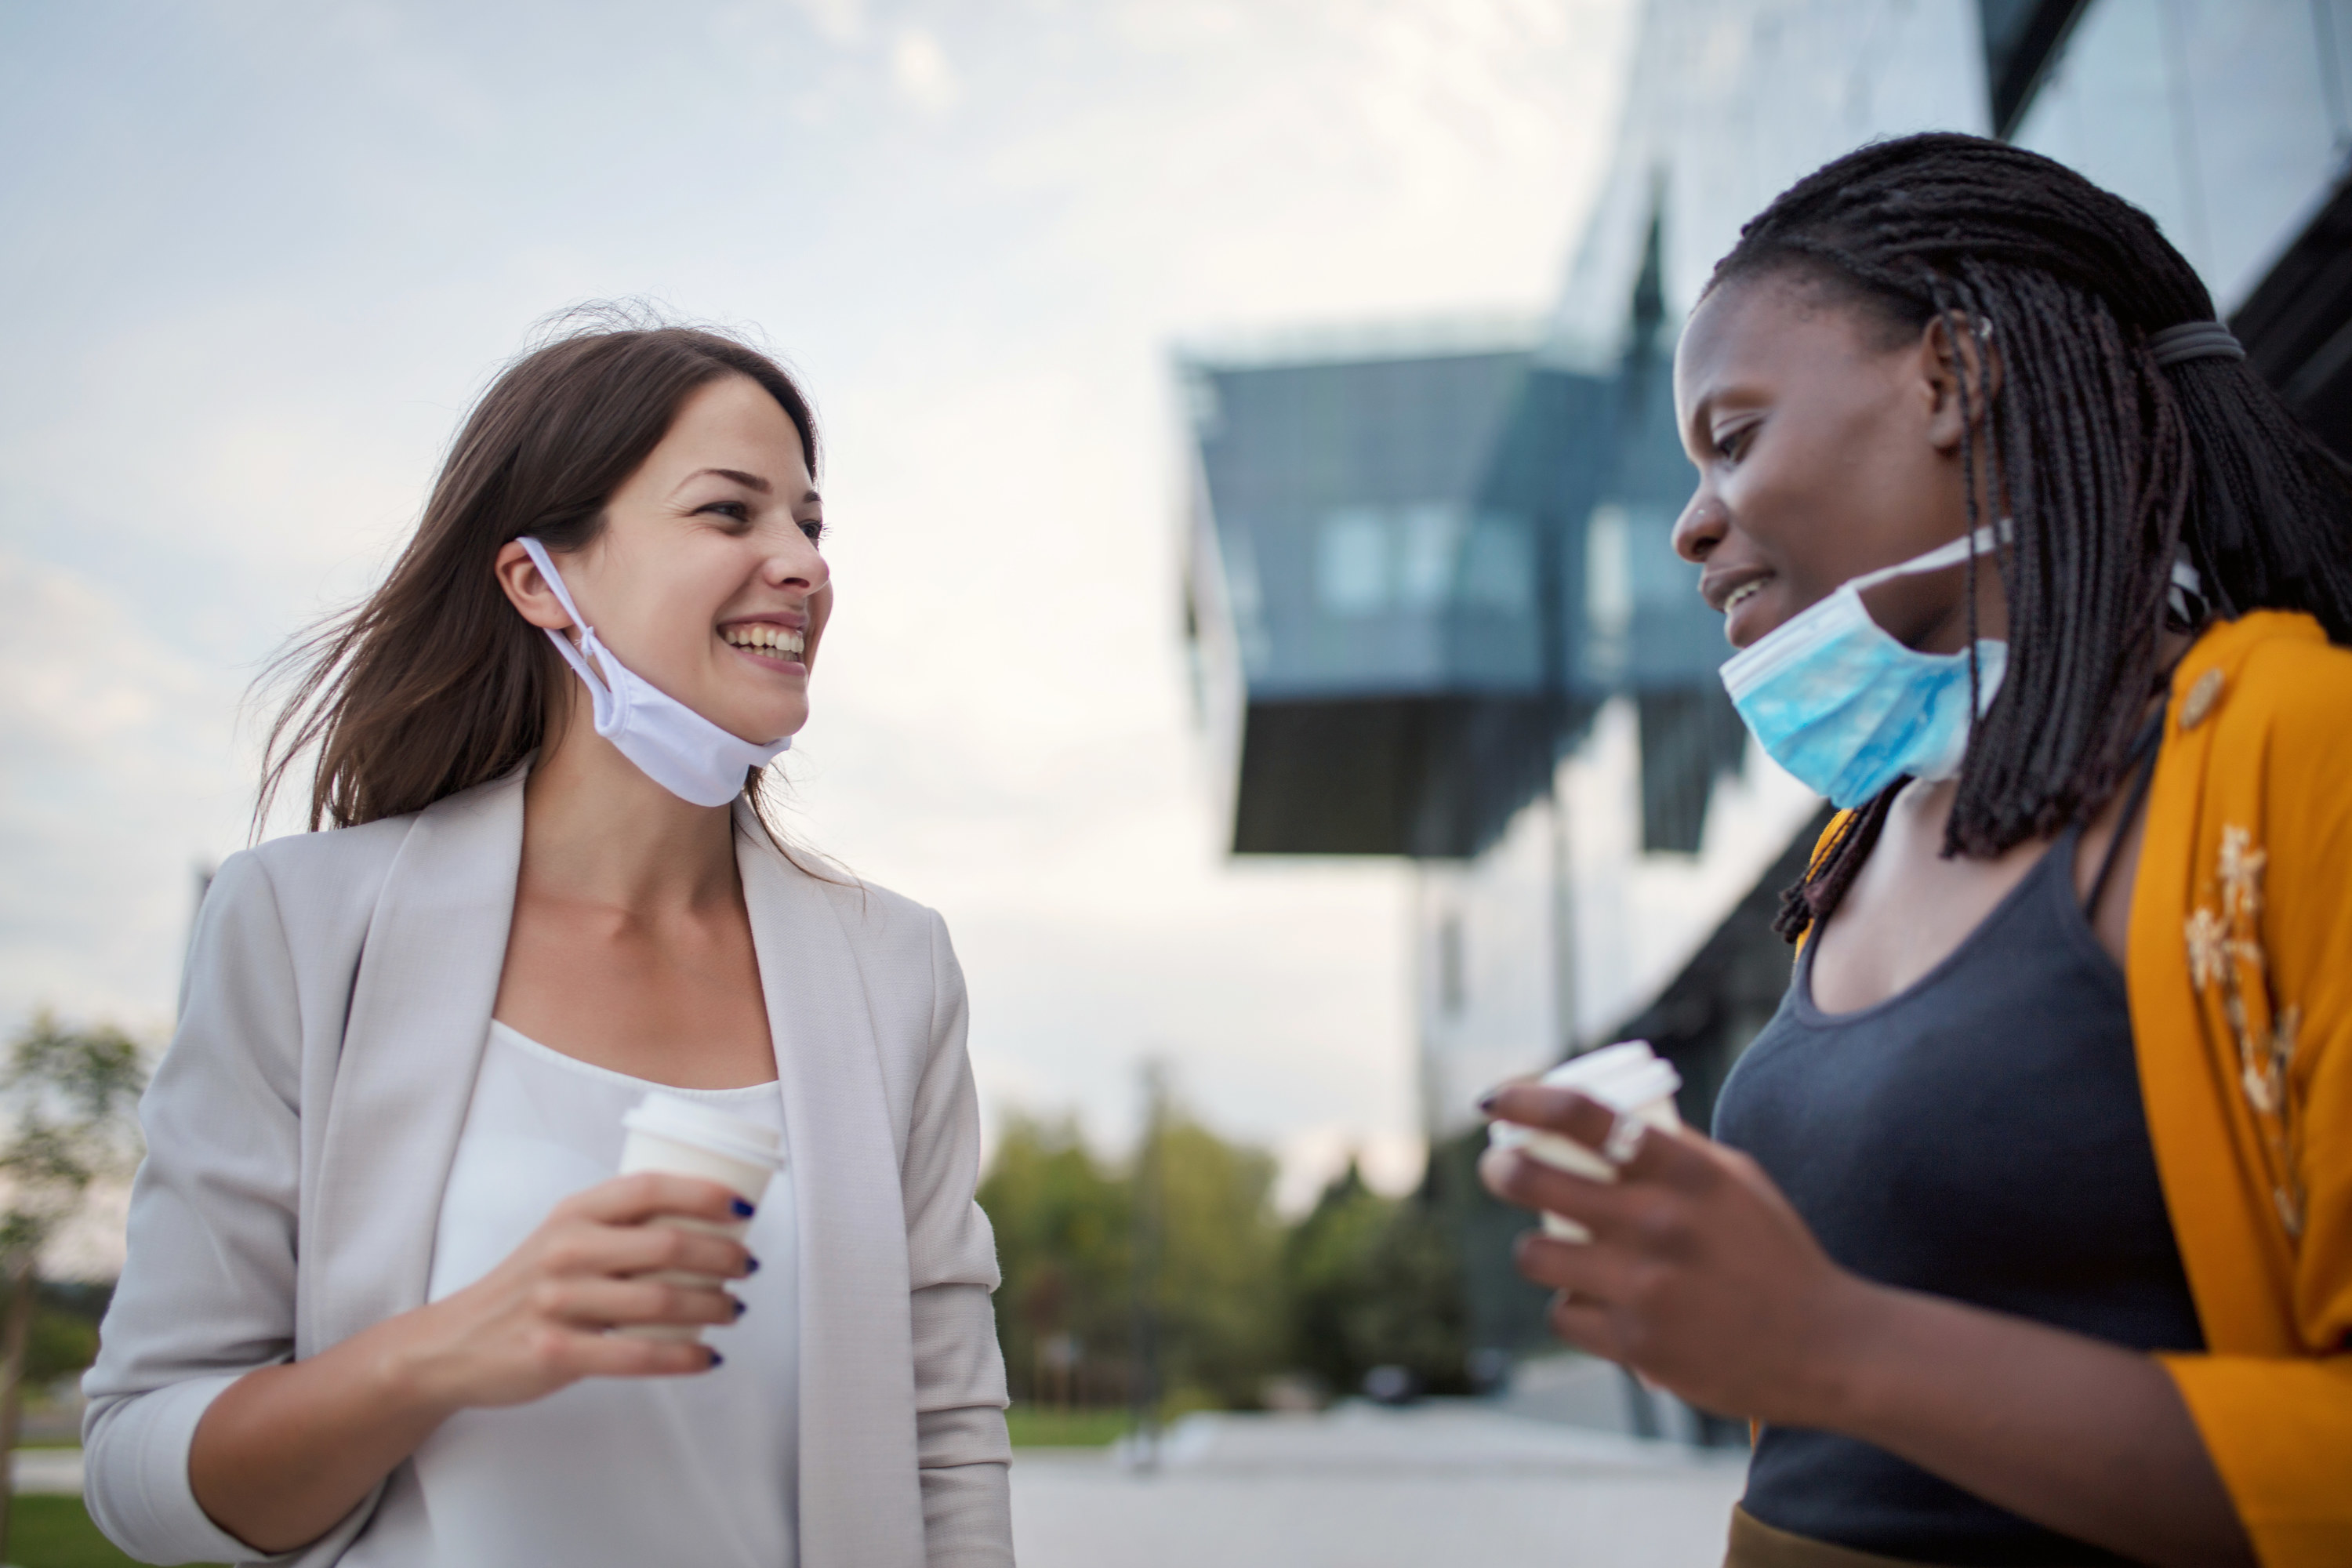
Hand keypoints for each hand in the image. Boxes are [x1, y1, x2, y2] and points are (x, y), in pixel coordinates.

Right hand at [383, 1172, 754, 1414]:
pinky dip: (683, 1358)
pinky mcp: (556, 1353)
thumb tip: (705, 1221)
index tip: (743, 1210)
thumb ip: (618, 1225)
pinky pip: (637, 1355)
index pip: (648, 1189)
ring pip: (661, 1301)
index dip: (704, 1194)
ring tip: (734, 1310)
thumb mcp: (562, 1237)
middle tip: (747, 1268)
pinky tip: (707, 1357)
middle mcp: (566, 1251)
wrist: (453, 1345)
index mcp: (573, 1213)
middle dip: (722, 1257)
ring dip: (713, 1307)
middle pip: (667, 1245)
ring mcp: (558, 1303)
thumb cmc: (528, 1286)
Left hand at [1478, 1083, 1876, 1425]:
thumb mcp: (1737, 1183)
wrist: (1828, 1348)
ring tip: (1554, 1250)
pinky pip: (1564, 1315)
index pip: (1584, 1117)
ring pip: (1535, 1255)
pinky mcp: (1637, 1344)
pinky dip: (1573, 1309)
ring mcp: (1644, 1287)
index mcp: (1687, 1173)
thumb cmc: (1776, 1255)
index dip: (1526, 1100)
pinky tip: (1599, 1306)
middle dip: (1502, 1170)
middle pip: (1535, 1180)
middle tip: (1499, 1169)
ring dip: (1536, 1250)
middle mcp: (1660, 1223)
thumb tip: (1599, 1120)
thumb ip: (1675, 1151)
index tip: (1495, 1100)